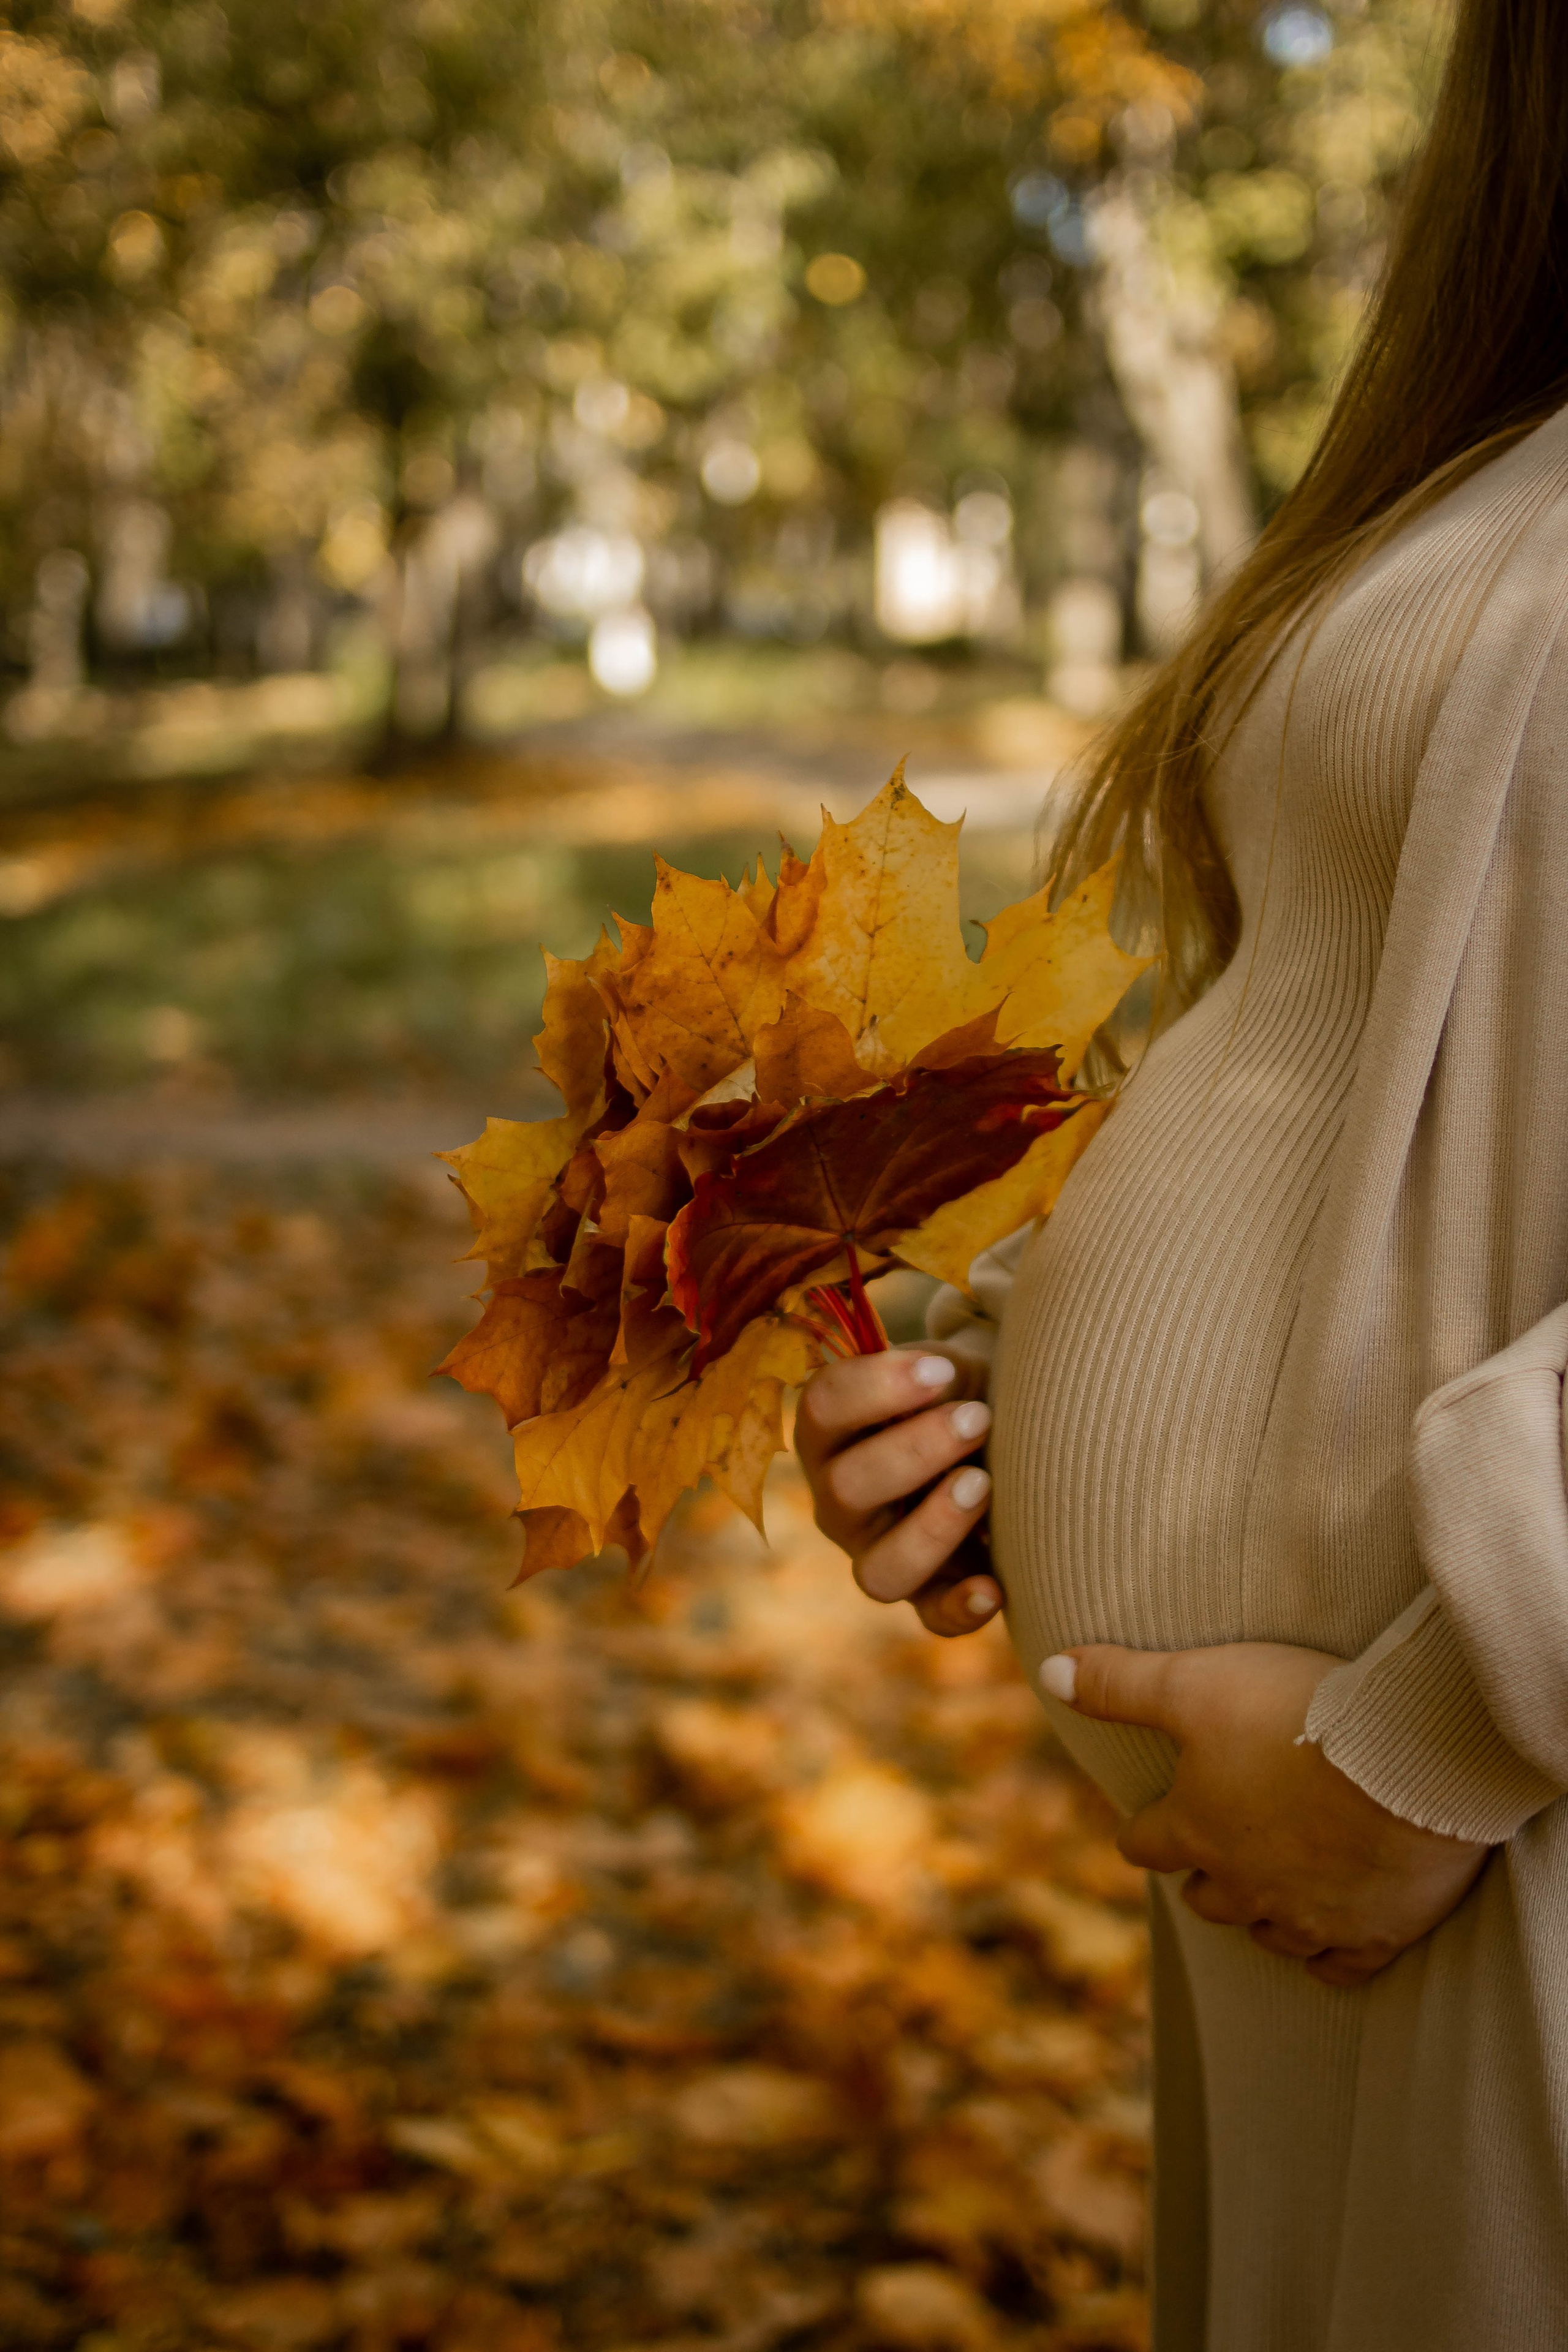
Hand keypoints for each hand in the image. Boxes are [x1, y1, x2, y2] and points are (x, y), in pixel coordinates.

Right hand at [795, 1347, 1001, 1636]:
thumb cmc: (959, 1394)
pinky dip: (960, 1609)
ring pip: (880, 1570)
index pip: (822, 1407)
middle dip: (915, 1451)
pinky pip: (931, 1619)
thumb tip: (946, 1378)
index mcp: (829, 1432)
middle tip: (978, 1418)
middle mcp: (840, 1501)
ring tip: (983, 1483)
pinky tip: (993, 1586)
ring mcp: (876, 1553)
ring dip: (932, 1529)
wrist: (995, 1435)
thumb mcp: (945, 1372)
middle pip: (846, 1488)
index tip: (941, 1369)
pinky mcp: (928, 1593)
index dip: (875, 1388)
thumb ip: (936, 1373)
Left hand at [1043, 1639, 1490, 1987]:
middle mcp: (1245, 1884)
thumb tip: (1048, 1672)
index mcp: (1196, 1828)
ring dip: (1261, 1910)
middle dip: (1203, 1873)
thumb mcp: (1194, 1682)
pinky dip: (1329, 1954)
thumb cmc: (1296, 1713)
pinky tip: (1329, 1938)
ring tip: (1268, 1885)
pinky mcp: (1376, 1933)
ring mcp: (1310, 1916)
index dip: (1141, 1831)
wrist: (1411, 1757)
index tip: (1144, 1826)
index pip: (1143, 1844)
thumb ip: (1121, 1683)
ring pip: (1266, 1933)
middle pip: (1205, 1896)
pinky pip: (1338, 1965)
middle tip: (1213, 1850)